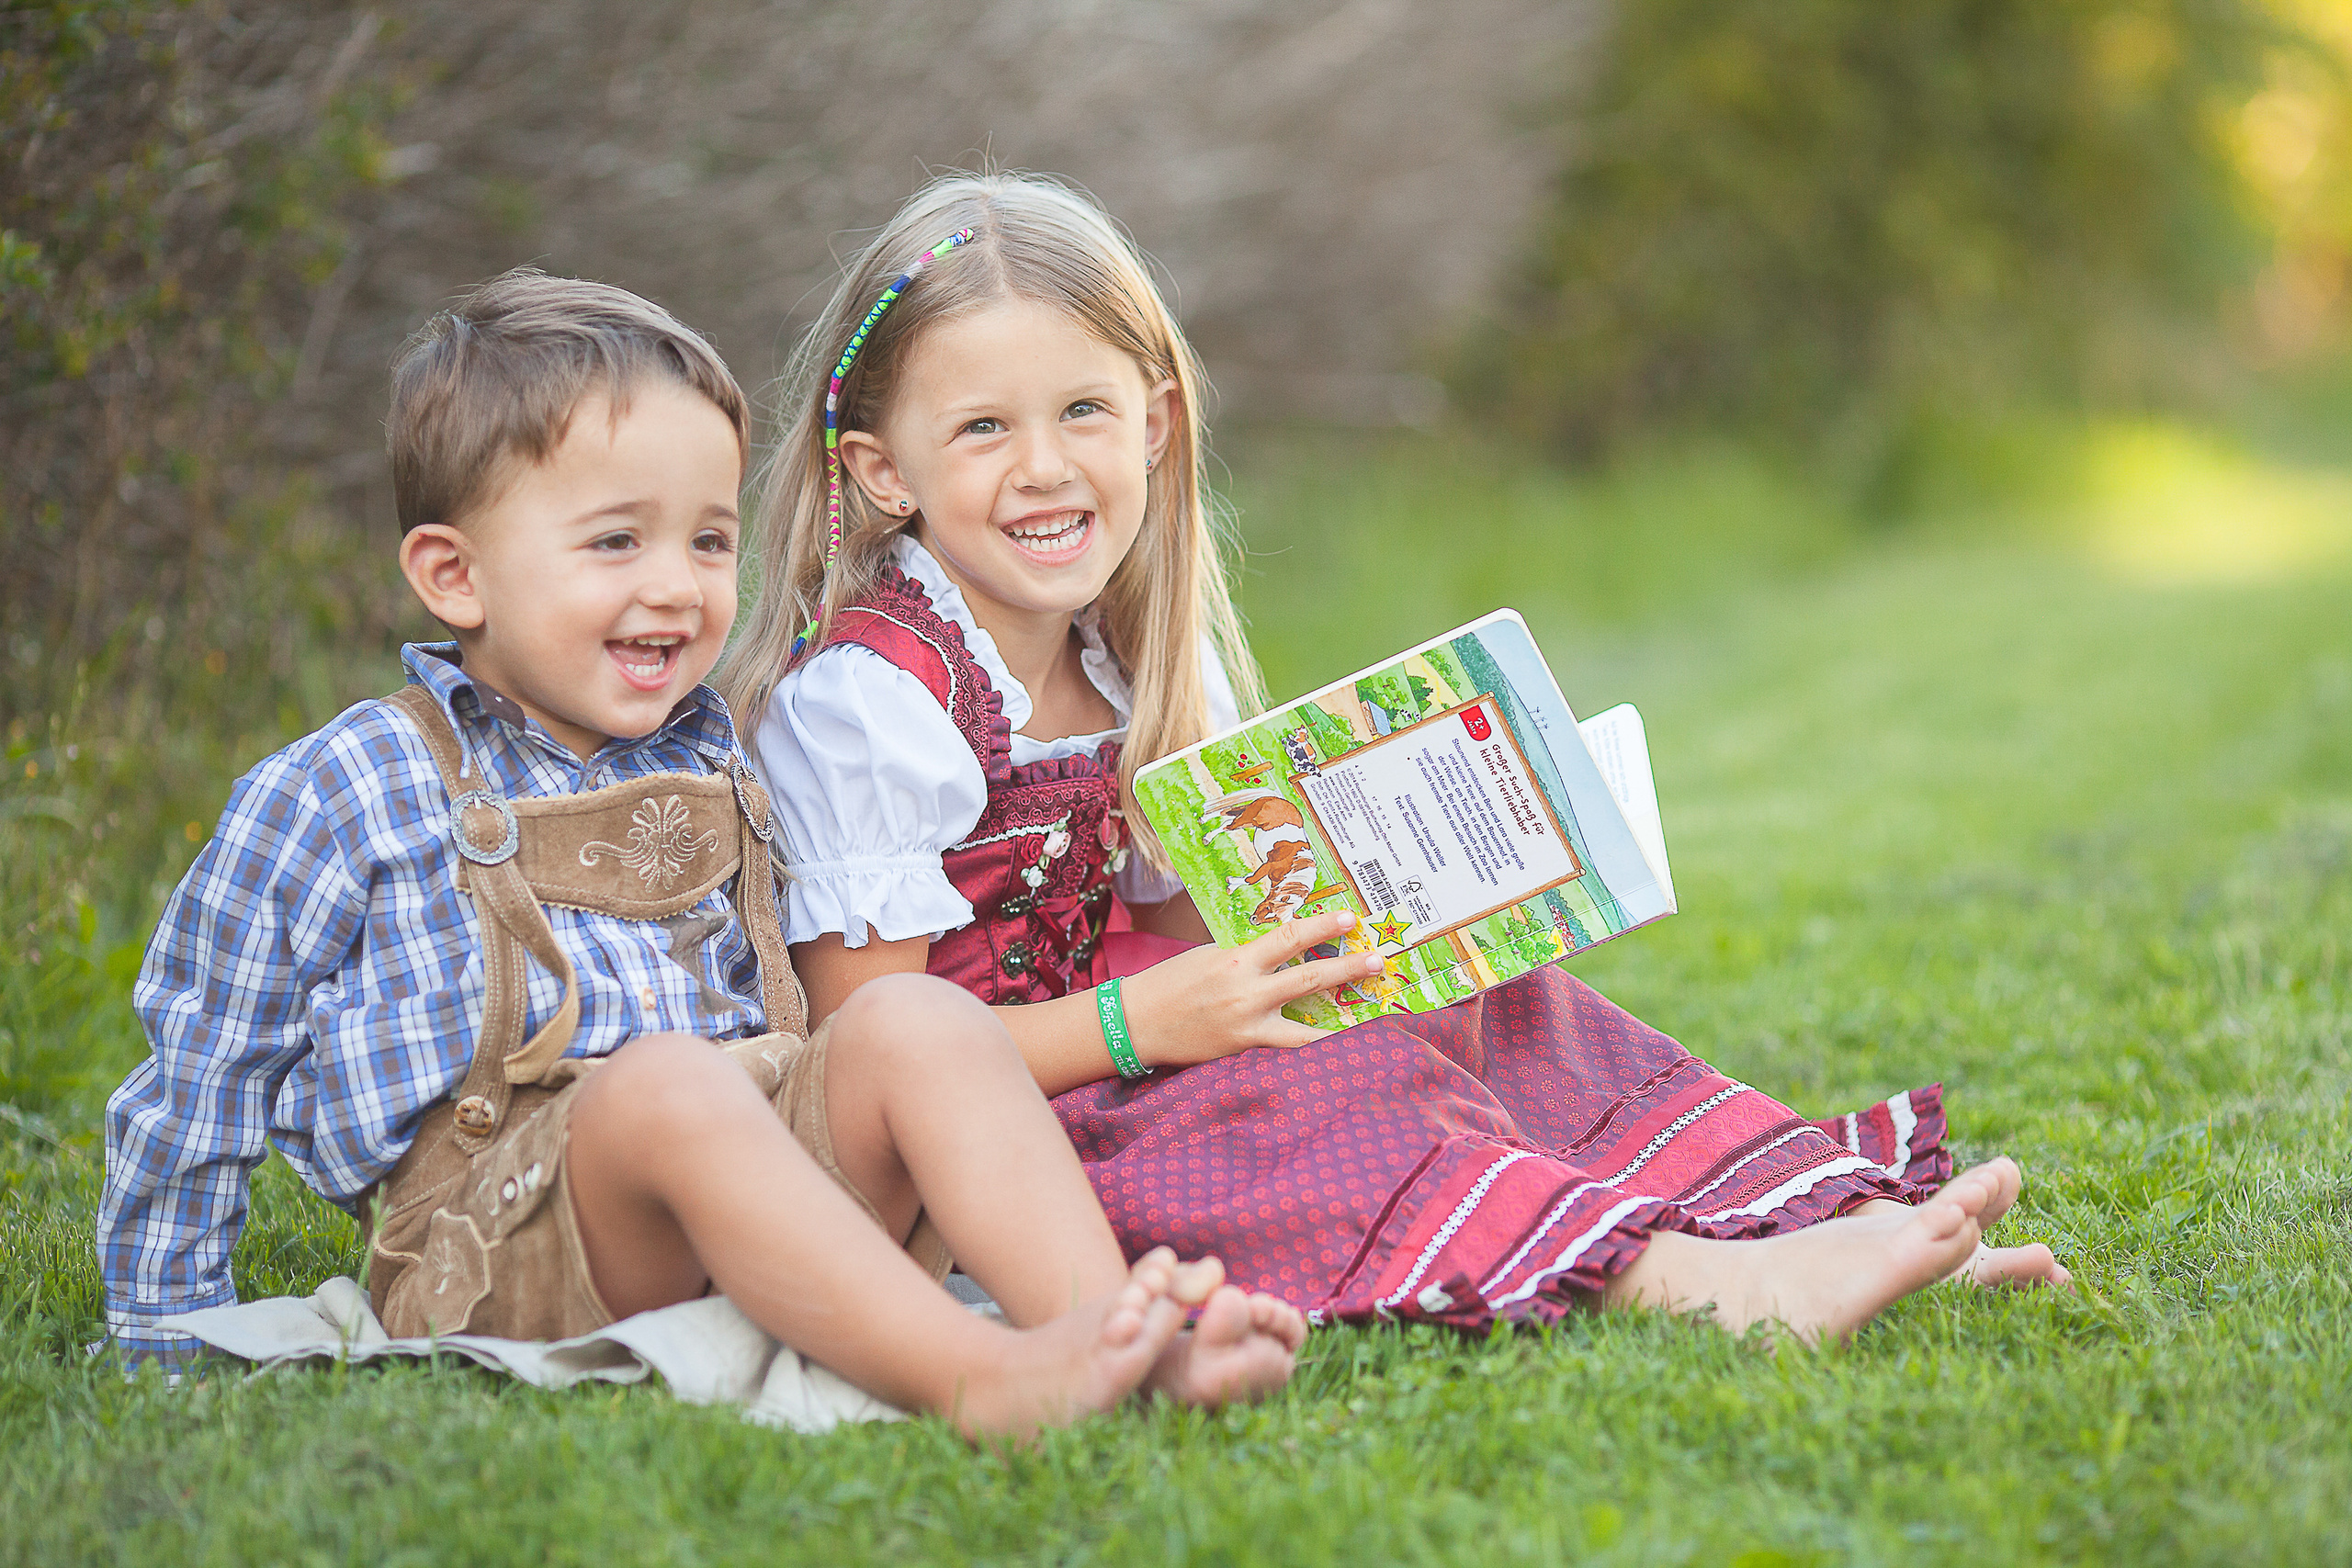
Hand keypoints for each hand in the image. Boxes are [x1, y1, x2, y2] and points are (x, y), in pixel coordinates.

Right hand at [1118, 910, 1384, 1069]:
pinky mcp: (1244, 1050)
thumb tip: (1284, 944)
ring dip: (1342, 1017)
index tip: (1349, 920)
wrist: (1137, 1021)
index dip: (1322, 927)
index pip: (1289, 937)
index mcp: (1236, 960)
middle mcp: (1246, 992)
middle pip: (1309, 977)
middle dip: (1348, 968)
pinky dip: (1312, 1045)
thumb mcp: (1209, 954)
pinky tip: (1335, 1046)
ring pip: (1306, 1026)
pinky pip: (1287, 1047)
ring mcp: (1247, 1025)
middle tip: (1378, 959)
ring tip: (1371, 1014)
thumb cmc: (1171, 981)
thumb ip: (1247, 952)